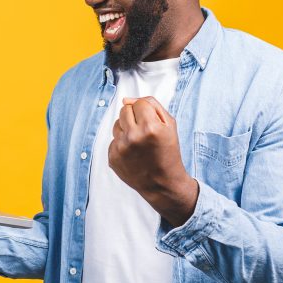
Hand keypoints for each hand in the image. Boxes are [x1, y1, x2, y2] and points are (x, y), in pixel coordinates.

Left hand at [108, 96, 198, 226]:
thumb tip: (126, 99)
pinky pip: (113, 140)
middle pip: (124, 110)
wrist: (162, 183)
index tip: (152, 123)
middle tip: (145, 131)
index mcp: (150, 127)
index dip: (146, 111)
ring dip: (126, 129)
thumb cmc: (168, 152)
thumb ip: (151, 104)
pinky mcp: (112, 157)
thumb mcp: (169, 124)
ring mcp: (121, 148)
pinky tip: (133, 153)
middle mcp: (133, 137)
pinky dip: (122, 143)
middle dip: (134, 117)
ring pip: (116, 124)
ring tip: (139, 142)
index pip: (138, 103)